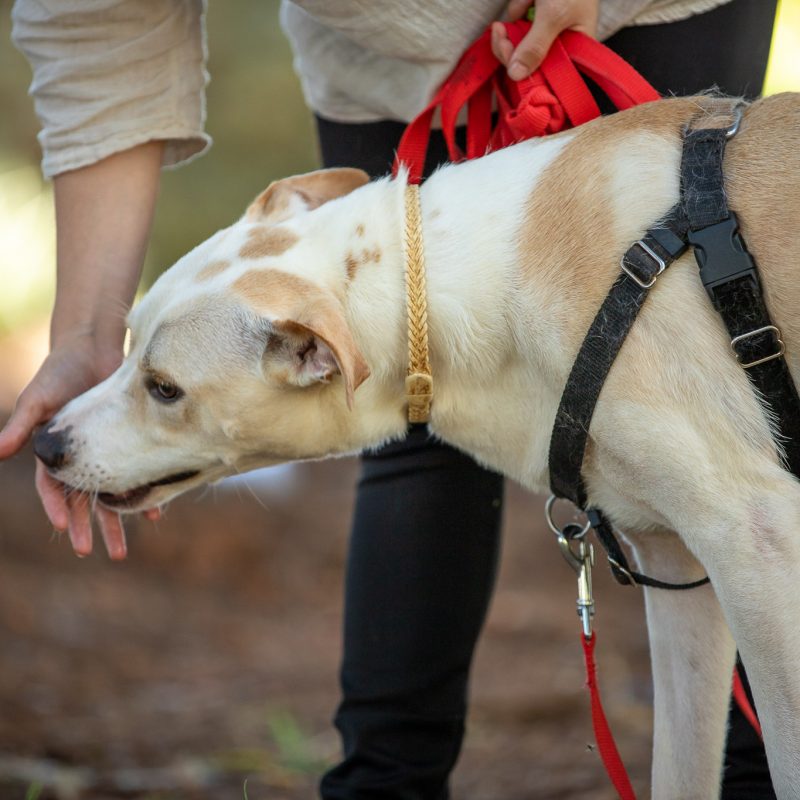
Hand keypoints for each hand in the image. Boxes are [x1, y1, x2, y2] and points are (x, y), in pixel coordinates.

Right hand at [0, 333, 158, 558]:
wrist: (95, 351)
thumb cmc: (60, 372)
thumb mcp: (38, 398)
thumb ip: (21, 426)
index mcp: (54, 452)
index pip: (52, 488)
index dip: (57, 506)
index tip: (65, 526)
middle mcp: (80, 458)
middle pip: (81, 500)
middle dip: (85, 526)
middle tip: (91, 552)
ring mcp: (105, 452)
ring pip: (109, 494)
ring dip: (114, 522)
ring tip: (121, 550)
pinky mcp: (128, 443)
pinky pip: (135, 475)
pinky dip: (142, 494)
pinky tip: (152, 514)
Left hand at [493, 0, 598, 79]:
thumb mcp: (555, 13)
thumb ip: (535, 46)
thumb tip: (516, 75)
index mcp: (577, 51)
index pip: (548, 78)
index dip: (527, 75)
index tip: (509, 62)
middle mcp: (562, 45)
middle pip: (527, 62)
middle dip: (511, 45)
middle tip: (499, 30)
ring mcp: (547, 31)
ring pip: (518, 41)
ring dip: (515, 20)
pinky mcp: (536, 16)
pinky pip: (518, 20)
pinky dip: (519, 5)